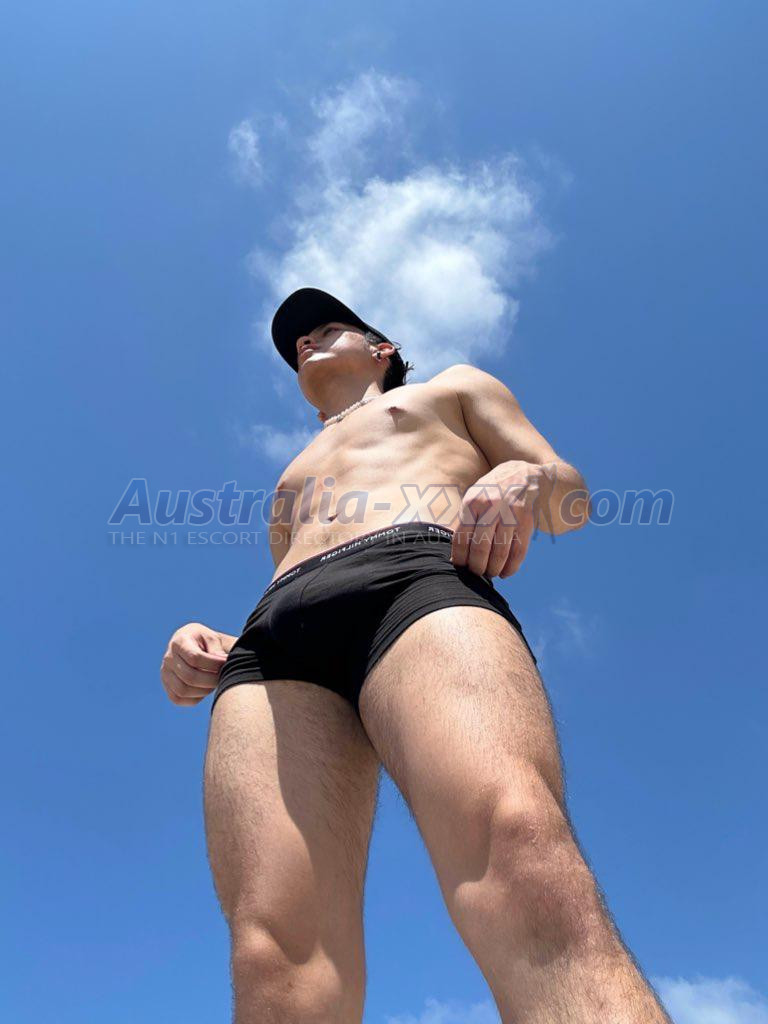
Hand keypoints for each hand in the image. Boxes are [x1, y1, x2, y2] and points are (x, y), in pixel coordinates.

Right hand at [160, 622, 229, 705]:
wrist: (192, 644)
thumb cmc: (205, 641)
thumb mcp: (212, 638)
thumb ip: (217, 650)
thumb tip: (222, 662)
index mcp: (180, 642)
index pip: (195, 658)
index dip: (213, 664)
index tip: (226, 663)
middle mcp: (168, 658)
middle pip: (189, 677)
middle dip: (211, 680)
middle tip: (224, 676)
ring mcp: (165, 673)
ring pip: (183, 690)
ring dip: (204, 690)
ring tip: (215, 682)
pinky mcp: (166, 685)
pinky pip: (178, 699)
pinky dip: (195, 698)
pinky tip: (205, 689)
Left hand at [450, 461, 549, 578]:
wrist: (523, 474)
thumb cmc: (492, 492)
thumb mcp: (475, 498)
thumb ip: (465, 523)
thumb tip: (455, 558)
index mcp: (472, 502)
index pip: (461, 538)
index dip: (460, 558)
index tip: (461, 567)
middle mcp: (491, 507)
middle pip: (480, 547)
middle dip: (477, 567)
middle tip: (476, 574)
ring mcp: (511, 514)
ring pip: (500, 552)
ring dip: (493, 569)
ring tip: (490, 574)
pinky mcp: (527, 521)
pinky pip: (518, 551)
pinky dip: (511, 567)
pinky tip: (505, 573)